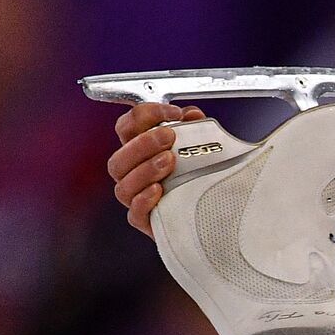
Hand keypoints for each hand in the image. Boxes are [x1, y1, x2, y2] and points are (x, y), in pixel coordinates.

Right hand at [107, 102, 207, 238]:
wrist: (215, 214)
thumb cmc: (200, 176)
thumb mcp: (201, 148)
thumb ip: (194, 129)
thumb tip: (192, 115)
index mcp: (141, 152)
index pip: (127, 127)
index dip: (144, 115)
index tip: (173, 112)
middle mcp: (133, 174)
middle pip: (119, 158)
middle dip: (142, 143)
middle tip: (169, 136)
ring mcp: (138, 199)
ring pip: (123, 186)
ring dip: (144, 170)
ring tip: (169, 161)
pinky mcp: (147, 222)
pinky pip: (135, 214)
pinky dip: (144, 200)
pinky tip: (159, 190)